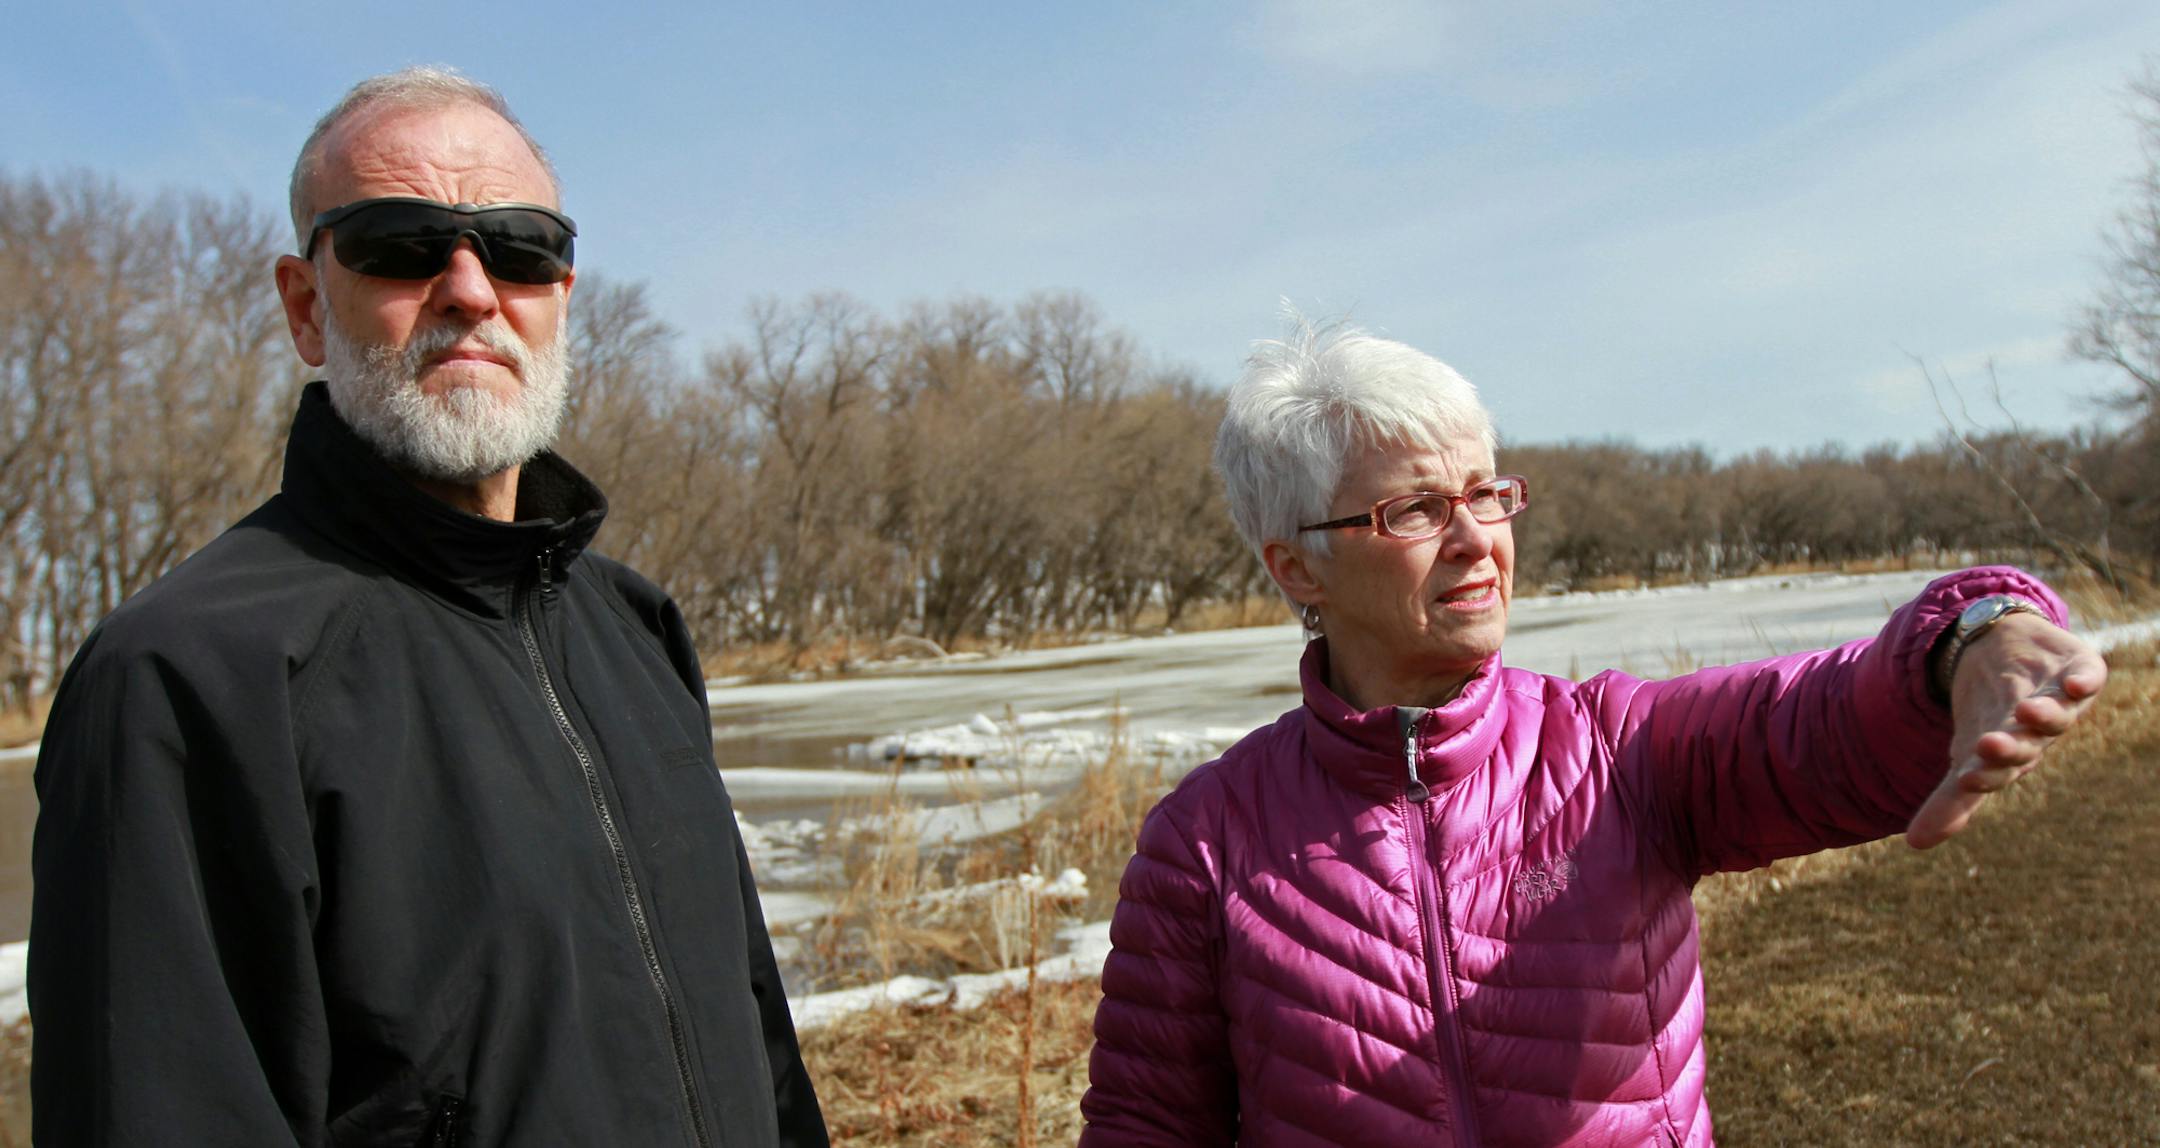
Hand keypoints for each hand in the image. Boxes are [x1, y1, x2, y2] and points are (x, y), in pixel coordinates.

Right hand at [1905, 614, 2107, 847]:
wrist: (2009, 655)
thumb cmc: (1992, 714)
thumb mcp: (1967, 756)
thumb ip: (1949, 801)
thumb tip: (1916, 845)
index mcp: (2012, 759)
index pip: (1998, 772)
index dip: (1985, 776)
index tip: (1965, 778)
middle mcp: (2040, 734)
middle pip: (2029, 744)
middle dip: (2011, 747)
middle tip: (1988, 745)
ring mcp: (2062, 701)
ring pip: (2060, 714)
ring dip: (2046, 715)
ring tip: (2026, 711)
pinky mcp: (2079, 670)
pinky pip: (2089, 676)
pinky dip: (2085, 681)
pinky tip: (2076, 684)